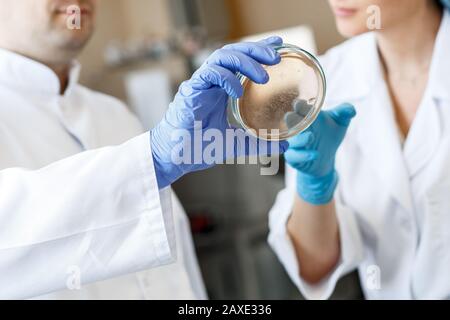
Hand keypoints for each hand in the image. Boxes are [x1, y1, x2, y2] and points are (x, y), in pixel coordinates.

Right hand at [151, 37, 288, 188]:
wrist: (176, 158)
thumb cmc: (200, 147)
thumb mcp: (237, 143)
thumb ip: (259, 143)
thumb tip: (284, 147)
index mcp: (221, 89)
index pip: (241, 61)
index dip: (259, 50)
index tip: (279, 44)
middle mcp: (211, 82)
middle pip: (233, 52)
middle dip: (256, 50)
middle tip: (276, 56)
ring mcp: (201, 84)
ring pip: (222, 57)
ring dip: (245, 61)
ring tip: (263, 76)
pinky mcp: (191, 91)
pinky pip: (209, 73)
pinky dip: (226, 78)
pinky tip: (238, 91)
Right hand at [284, 104, 355, 204]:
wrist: (326, 159)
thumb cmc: (330, 136)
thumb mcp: (340, 122)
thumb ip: (344, 113)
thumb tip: (351, 111)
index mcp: (308, 117)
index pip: (300, 108)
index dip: (299, 106)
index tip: (299, 104)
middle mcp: (298, 129)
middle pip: (290, 122)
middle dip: (291, 119)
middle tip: (293, 116)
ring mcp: (294, 143)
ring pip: (292, 140)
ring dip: (300, 139)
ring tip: (310, 137)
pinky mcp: (293, 158)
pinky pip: (294, 157)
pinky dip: (303, 155)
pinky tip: (314, 154)